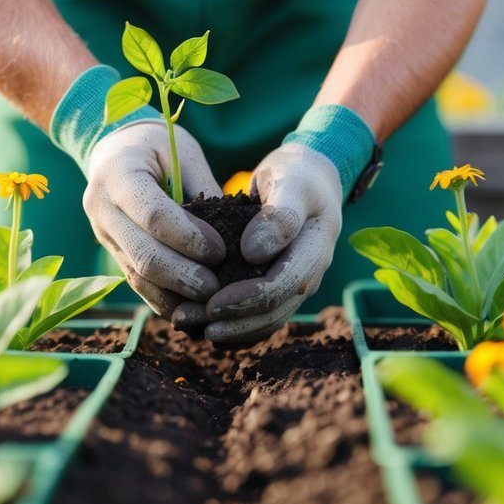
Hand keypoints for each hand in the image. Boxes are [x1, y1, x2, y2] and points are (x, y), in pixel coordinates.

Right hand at [83, 120, 224, 317]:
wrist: (115, 148)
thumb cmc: (157, 145)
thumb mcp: (183, 153)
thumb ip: (203, 190)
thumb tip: (236, 235)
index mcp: (118, 172)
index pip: (153, 215)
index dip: (188, 238)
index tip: (220, 252)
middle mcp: (101, 206)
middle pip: (142, 253)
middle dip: (182, 276)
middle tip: (217, 290)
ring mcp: (101, 232)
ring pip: (136, 274)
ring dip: (173, 294)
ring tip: (208, 305)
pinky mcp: (109, 250)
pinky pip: (134, 281)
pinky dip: (161, 298)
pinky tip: (188, 309)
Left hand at [201, 143, 342, 342]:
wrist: (309, 178)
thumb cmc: (296, 174)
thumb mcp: (292, 183)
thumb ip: (280, 217)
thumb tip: (254, 255)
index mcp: (317, 248)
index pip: (285, 285)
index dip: (249, 298)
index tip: (212, 303)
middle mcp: (310, 273)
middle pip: (275, 311)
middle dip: (233, 322)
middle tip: (187, 319)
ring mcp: (297, 282)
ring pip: (267, 319)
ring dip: (229, 329)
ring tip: (187, 323)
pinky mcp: (281, 286)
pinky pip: (261, 316)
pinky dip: (235, 325)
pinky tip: (203, 325)